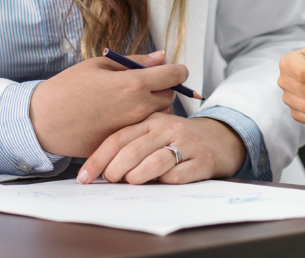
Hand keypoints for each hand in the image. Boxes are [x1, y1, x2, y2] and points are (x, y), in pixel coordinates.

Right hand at [29, 50, 187, 156]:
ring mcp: (131, 129)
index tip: (176, 70)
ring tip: (134, 101)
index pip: (174, 76)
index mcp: (133, 84)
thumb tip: (162, 57)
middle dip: (165, 89)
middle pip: (170, 97)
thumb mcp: (101, 65)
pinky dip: (139, 124)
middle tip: (149, 84)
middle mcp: (137, 108)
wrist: (44, 120)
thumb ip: (136, 62)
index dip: (178, 70)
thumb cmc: (70, 87)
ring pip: (159, 117)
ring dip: (155, 108)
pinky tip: (122, 117)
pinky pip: (141, 132)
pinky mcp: (123, 144)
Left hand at [78, 113, 247, 184]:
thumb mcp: (155, 131)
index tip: (84, 177)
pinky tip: (159, 184)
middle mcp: (168, 128)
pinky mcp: (201, 160)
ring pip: (154, 162)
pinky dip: (164, 182)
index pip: (119, 137)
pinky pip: (177, 175)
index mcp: (152, 120)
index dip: (98, 158)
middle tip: (109, 181)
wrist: (220, 139)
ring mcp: (186, 143)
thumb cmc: (178, 139)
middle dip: (115, 170)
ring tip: (130, 182)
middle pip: (133, 150)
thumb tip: (100, 169)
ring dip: (137, 176)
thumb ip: (133, 142)